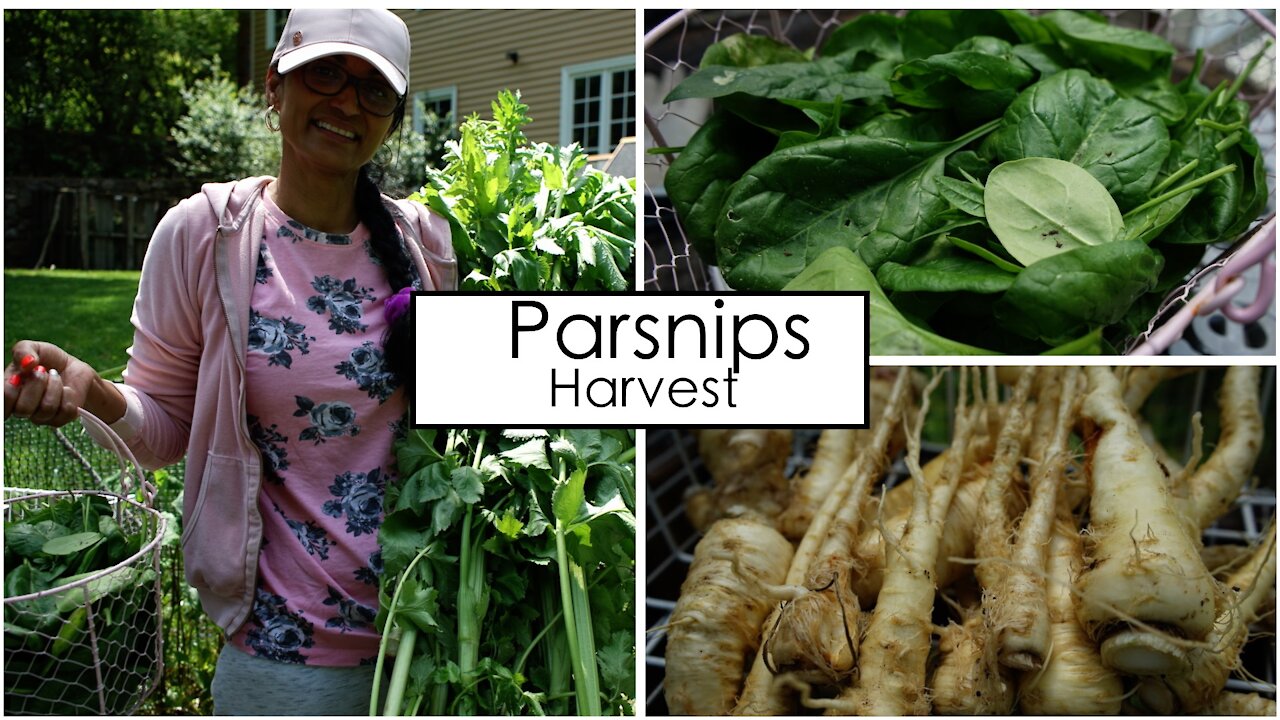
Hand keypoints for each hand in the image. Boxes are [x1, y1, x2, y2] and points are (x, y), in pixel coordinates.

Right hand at [3, 341, 121, 426]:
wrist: (73, 367)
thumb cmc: (48, 359)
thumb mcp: (33, 347)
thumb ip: (23, 350)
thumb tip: (27, 363)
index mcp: (9, 393)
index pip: (2, 405)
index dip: (9, 393)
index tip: (18, 377)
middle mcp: (21, 408)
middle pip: (23, 409)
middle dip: (36, 384)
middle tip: (42, 370)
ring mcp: (41, 416)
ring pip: (46, 409)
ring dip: (54, 386)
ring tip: (55, 376)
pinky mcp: (61, 418)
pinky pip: (66, 410)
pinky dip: (68, 393)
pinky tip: (66, 388)